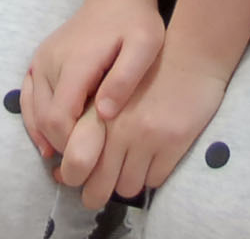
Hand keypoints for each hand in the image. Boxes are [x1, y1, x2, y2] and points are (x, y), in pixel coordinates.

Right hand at [21, 0, 162, 163]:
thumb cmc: (135, 22)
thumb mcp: (145, 45)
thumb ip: (125, 78)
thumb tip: (104, 114)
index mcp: (74, 61)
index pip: (60, 118)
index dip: (72, 147)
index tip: (92, 165)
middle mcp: (49, 61)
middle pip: (44, 120)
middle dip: (62, 149)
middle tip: (84, 173)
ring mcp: (40, 61)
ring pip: (34, 113)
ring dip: (48, 139)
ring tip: (69, 162)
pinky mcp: (38, 62)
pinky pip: (28, 100)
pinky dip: (35, 124)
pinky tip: (50, 144)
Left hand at [73, 42, 232, 205]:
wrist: (190, 55)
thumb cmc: (145, 71)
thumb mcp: (106, 88)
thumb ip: (85, 123)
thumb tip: (59, 169)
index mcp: (97, 110)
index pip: (76, 160)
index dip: (72, 176)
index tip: (75, 177)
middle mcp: (119, 126)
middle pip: (99, 184)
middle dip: (95, 193)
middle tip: (95, 193)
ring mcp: (147, 136)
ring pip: (128, 186)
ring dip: (125, 182)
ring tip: (125, 171)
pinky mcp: (173, 142)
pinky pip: (155, 180)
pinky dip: (150, 176)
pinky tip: (149, 162)